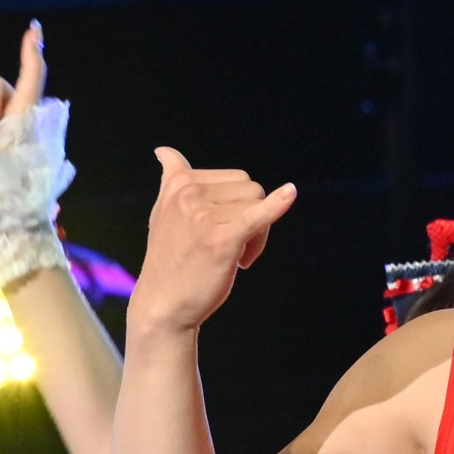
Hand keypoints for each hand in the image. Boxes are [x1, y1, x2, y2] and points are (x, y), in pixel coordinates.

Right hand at [128, 147, 295, 336]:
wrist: (163, 303)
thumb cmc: (171, 258)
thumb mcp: (164, 212)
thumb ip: (171, 180)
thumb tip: (164, 150)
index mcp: (179, 184)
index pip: (235, 179)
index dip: (238, 204)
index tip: (218, 228)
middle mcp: (188, 195)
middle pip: (251, 190)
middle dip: (251, 216)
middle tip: (230, 246)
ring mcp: (203, 216)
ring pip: (258, 206)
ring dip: (256, 235)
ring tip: (233, 256)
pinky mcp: (220, 240)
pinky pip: (257, 216)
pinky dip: (277, 205)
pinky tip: (291, 192)